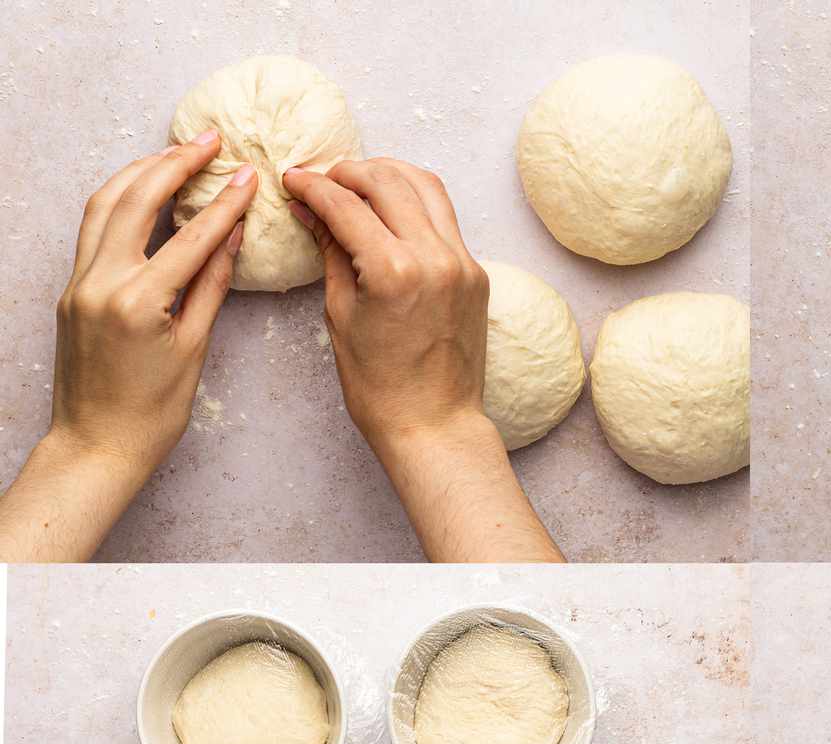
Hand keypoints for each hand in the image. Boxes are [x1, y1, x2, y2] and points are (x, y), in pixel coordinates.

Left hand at [0, 136, 256, 561]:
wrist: (96, 445)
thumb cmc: (152, 412)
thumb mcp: (193, 349)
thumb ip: (210, 286)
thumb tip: (232, 237)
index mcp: (137, 301)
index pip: (189, 236)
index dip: (223, 202)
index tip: (247, 174)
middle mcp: (99, 282)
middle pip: (136, 200)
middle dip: (174, 164)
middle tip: (208, 140)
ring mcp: (78, 282)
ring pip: (104, 204)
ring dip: (140, 172)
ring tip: (175, 153)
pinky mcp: (71, 288)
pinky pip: (93, 228)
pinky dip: (119, 200)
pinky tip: (144, 190)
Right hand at [283, 159, 562, 562]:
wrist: (435, 423)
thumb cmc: (380, 386)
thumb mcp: (341, 314)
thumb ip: (331, 251)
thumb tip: (310, 208)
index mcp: (394, 271)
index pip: (346, 205)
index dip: (312, 186)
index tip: (292, 179)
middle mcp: (435, 258)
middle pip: (388, 181)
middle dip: (348, 171)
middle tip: (321, 179)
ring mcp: (463, 263)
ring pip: (426, 187)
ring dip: (388, 174)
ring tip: (356, 182)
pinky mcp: (476, 273)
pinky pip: (445, 218)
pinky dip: (416, 202)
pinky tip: (391, 209)